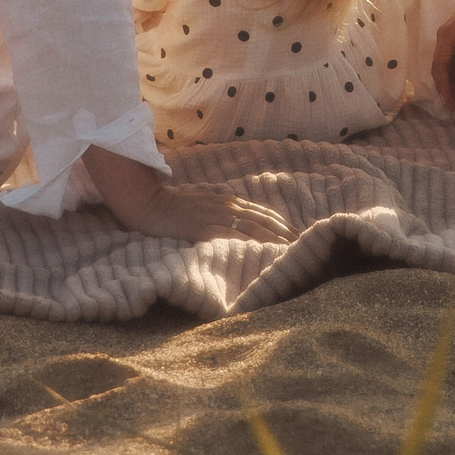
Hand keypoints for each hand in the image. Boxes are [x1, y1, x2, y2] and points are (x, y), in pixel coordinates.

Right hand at [121, 182, 295, 244]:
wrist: (151, 204)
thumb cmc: (177, 207)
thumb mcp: (206, 205)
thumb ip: (225, 212)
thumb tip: (243, 225)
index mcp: (230, 201)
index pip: (264, 213)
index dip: (282, 224)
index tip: (298, 235)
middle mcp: (228, 206)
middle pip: (264, 220)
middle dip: (285, 234)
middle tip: (303, 246)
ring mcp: (217, 216)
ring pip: (253, 229)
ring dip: (273, 241)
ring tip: (289, 253)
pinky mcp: (204, 228)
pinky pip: (232, 237)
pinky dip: (249, 245)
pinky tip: (259, 254)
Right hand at [433, 0, 454, 112]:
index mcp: (448, 33)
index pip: (440, 66)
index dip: (444, 87)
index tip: (451, 104)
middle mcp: (445, 35)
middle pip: (439, 67)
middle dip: (444, 88)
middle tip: (453, 110)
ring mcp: (451, 35)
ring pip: (444, 64)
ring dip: (449, 82)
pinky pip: (451, 59)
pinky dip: (454, 74)